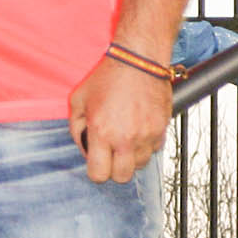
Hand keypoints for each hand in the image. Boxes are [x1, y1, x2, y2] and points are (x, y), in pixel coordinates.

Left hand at [69, 51, 171, 183]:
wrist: (139, 60)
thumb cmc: (108, 77)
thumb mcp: (79, 99)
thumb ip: (76, 127)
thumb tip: (85, 146)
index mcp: (102, 132)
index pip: (99, 175)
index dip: (96, 171)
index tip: (97, 162)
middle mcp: (125, 138)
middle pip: (122, 177)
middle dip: (114, 169)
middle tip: (112, 153)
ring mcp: (146, 135)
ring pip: (140, 164)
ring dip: (132, 157)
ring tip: (126, 138)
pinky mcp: (161, 129)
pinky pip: (154, 149)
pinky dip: (146, 144)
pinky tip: (139, 129)